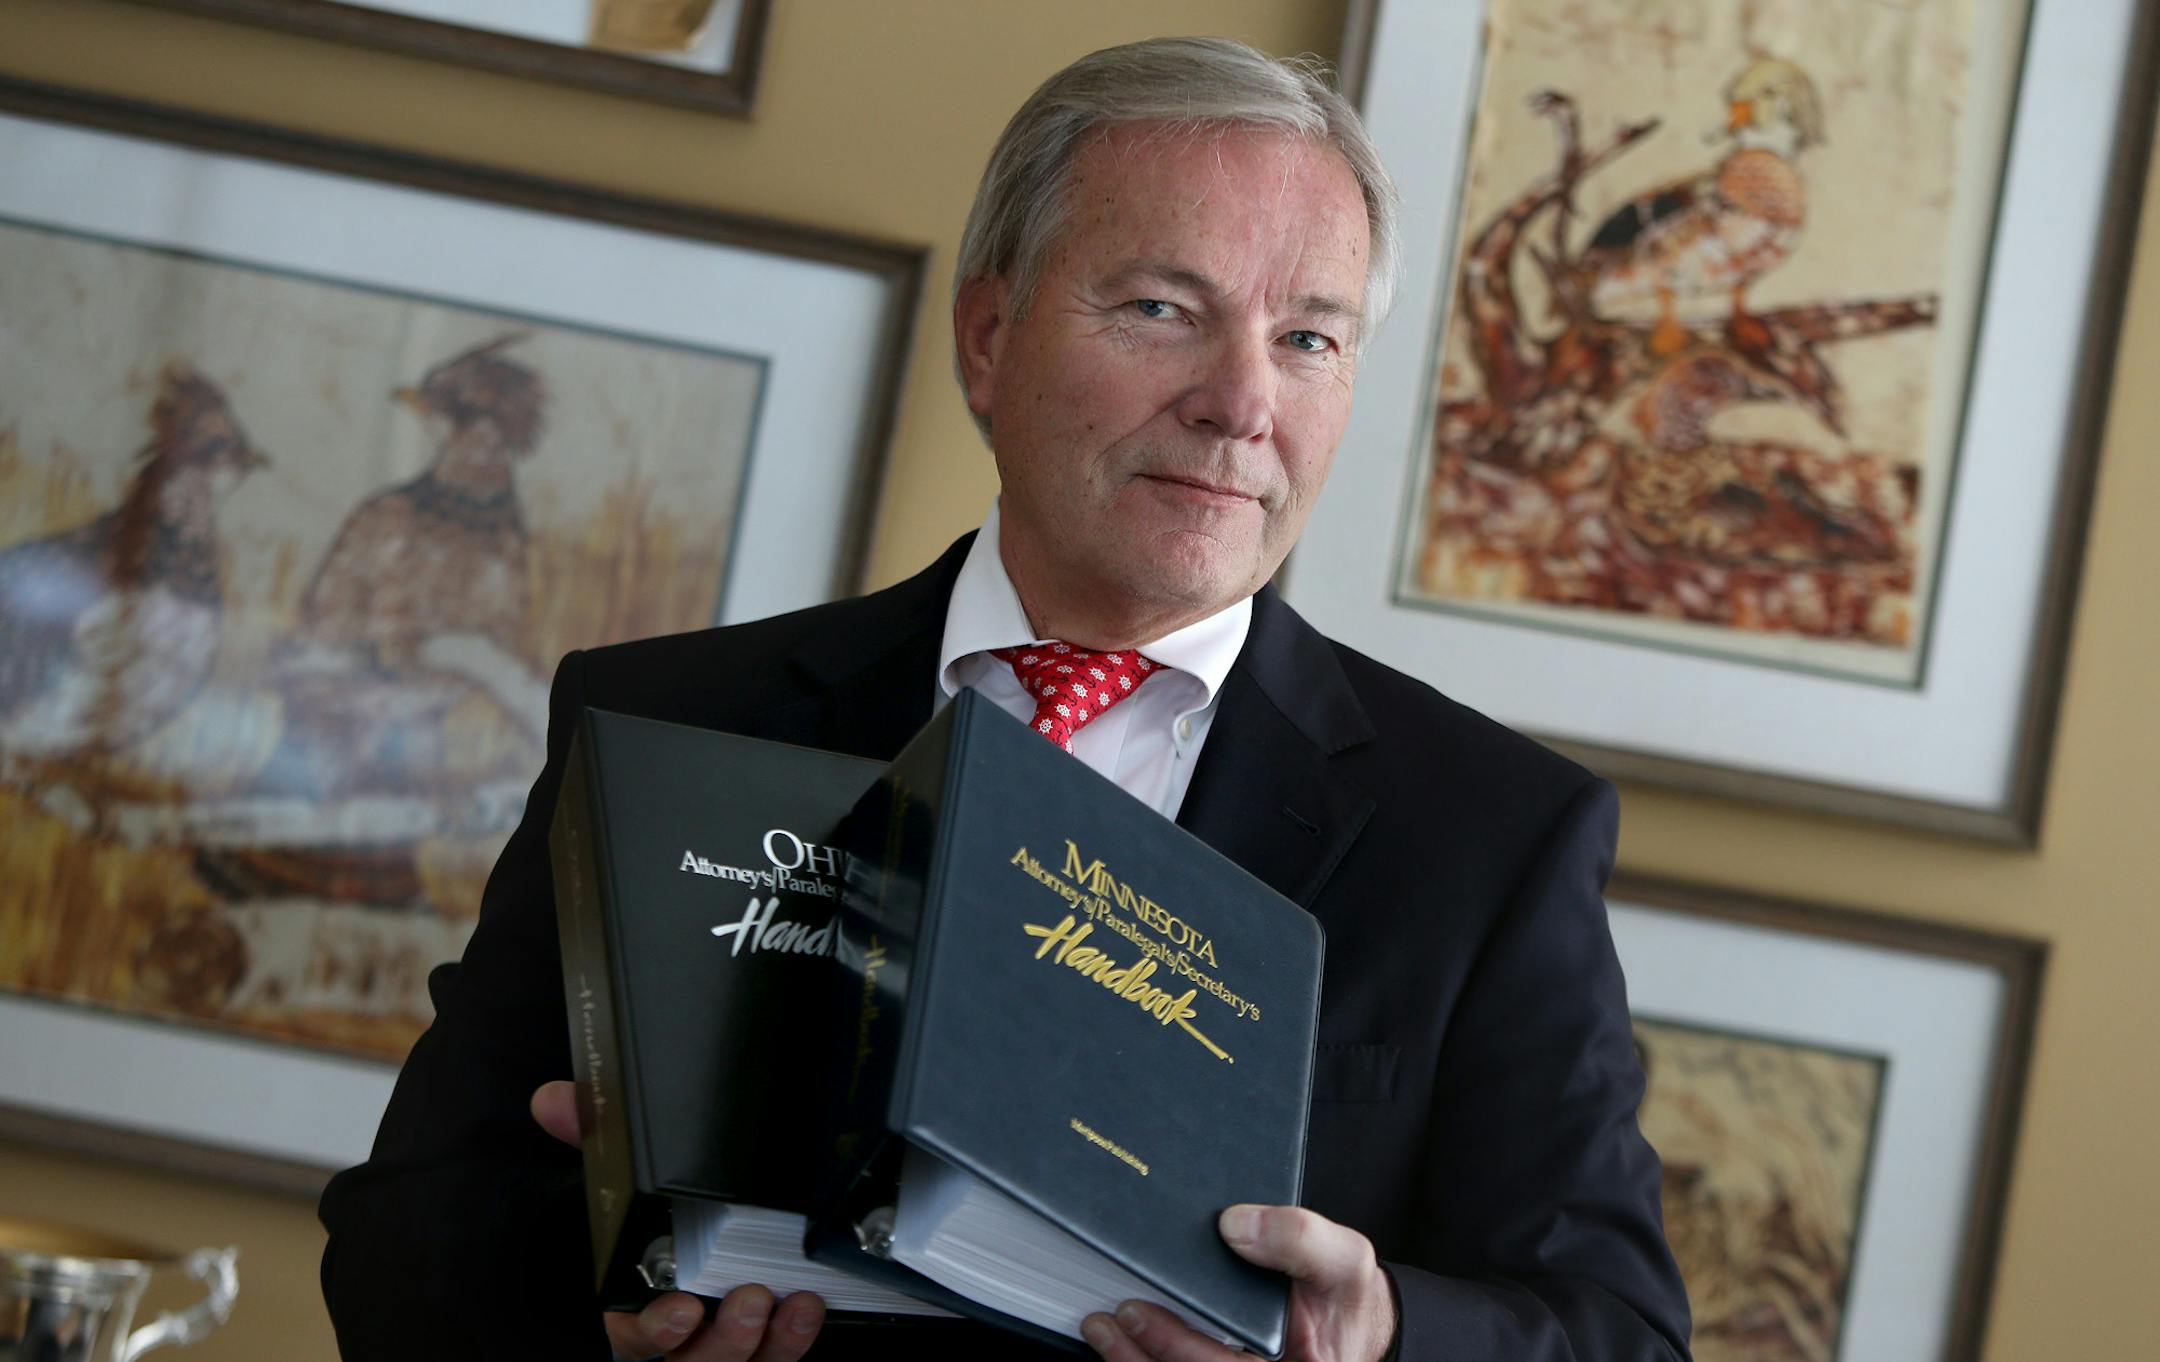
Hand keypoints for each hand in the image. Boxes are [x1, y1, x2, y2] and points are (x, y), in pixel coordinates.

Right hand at [531, 1081, 826, 1360]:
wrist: (714, 1219)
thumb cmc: (656, 1212)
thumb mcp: (625, 1171)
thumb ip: (592, 1137)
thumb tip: (553, 1101)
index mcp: (636, 1303)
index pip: (635, 1334)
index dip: (655, 1329)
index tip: (679, 1309)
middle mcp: (682, 1334)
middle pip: (695, 1360)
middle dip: (723, 1340)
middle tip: (749, 1300)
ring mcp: (727, 1342)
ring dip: (769, 1342)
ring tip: (790, 1301)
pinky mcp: (770, 1340)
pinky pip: (781, 1354)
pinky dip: (797, 1337)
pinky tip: (810, 1304)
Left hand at [1078, 1204, 1395, 1361]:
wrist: (1351, 1320)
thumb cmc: (1344, 1297)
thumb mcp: (1342, 1259)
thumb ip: (1300, 1238)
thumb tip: (1234, 1223)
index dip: (1175, 1345)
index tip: (1137, 1312)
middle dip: (1139, 1356)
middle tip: (1104, 1320)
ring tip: (1101, 1330)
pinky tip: (1121, 1345)